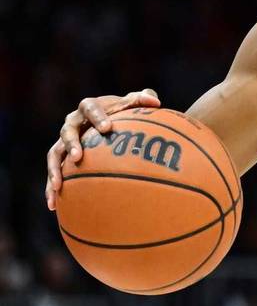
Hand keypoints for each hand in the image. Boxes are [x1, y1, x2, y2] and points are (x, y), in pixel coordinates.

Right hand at [46, 89, 160, 209]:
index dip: (97, 117)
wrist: (107, 122)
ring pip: (55, 154)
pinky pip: (55, 173)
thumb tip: (155, 102)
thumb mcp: (132, 104)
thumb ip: (142, 100)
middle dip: (71, 143)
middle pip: (67, 131)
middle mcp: (73, 123)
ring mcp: (64, 141)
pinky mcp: (62, 158)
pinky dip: (51, 188)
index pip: (90, 108)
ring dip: (54, 169)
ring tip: (58, 186)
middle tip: (79, 156)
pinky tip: (53, 205)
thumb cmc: (123, 112)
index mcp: (89, 107)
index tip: (107, 128)